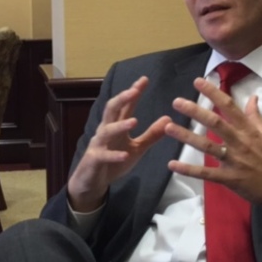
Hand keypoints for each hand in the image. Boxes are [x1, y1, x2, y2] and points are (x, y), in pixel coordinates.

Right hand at [68, 76, 170, 211]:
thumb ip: (151, 135)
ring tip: (134, 122)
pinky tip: (124, 155)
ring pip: (106, 131)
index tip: (144, 79)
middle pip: (112, 110)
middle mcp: (106, 131)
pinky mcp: (94, 159)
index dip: (133, 92)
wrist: (91, 181)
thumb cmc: (114, 161)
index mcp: (116, 126)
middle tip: (134, 91)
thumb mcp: (137, 148)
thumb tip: (169, 119)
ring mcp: (99, 144)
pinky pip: (103, 155)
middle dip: (122, 99)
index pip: (125, 105)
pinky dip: (113, 155)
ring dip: (120, 126)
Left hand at [165, 77, 261, 218]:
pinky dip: (189, 169)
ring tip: (168, 128)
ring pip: (207, 146)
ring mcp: (234, 161)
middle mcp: (240, 142)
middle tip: (177, 102)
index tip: (198, 81)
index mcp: (249, 130)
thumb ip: (256, 116)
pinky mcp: (229, 178)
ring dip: (186, 137)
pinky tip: (173, 164)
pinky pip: (206, 173)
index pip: (229, 106)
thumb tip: (252, 96)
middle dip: (195, 111)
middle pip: (215, 123)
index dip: (213, 93)